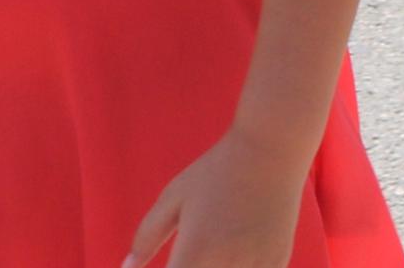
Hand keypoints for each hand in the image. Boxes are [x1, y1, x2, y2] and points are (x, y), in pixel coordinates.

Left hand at [124, 129, 307, 267]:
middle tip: (196, 247)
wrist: (271, 149)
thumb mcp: (174, 197)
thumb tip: (127, 267)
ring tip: (215, 245)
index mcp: (194, 252)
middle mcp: (225, 265)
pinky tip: (237, 251)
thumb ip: (146, 236)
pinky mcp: (277, 263)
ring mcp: (255, 266)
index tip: (173, 263)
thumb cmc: (216, 170)